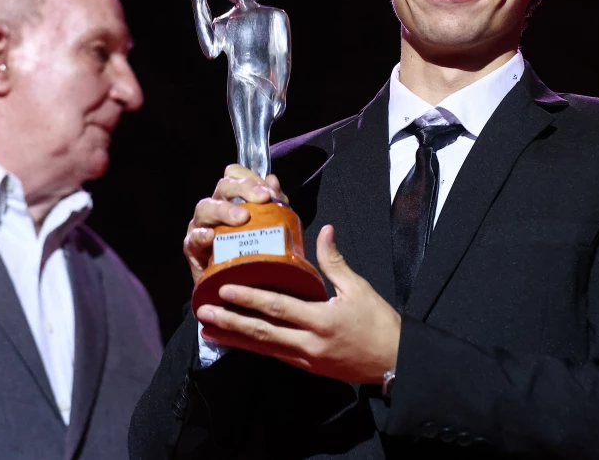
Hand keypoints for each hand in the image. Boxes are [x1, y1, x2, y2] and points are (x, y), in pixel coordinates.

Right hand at [184, 164, 288, 284]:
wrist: (238, 286)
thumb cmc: (253, 251)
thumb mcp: (270, 226)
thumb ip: (275, 203)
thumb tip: (272, 180)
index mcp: (233, 198)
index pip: (235, 174)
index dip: (250, 177)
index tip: (268, 189)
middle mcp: (215, 207)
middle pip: (223, 186)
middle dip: (243, 188)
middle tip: (262, 198)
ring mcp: (200, 226)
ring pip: (205, 207)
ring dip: (224, 210)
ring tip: (242, 218)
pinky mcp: (192, 248)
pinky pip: (193, 239)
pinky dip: (202, 236)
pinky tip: (212, 237)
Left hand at [196, 225, 400, 384]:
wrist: (395, 361)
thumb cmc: (379, 322)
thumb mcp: (359, 289)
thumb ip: (335, 262)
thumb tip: (325, 230)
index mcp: (321, 319)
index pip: (278, 307)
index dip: (250, 298)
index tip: (225, 289)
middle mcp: (309, 343)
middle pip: (262, 332)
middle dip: (230, 322)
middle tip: (204, 312)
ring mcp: (307, 359)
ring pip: (264, 348)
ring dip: (235, 338)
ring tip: (208, 330)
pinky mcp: (309, 367)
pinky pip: (275, 355)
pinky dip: (254, 347)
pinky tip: (238, 341)